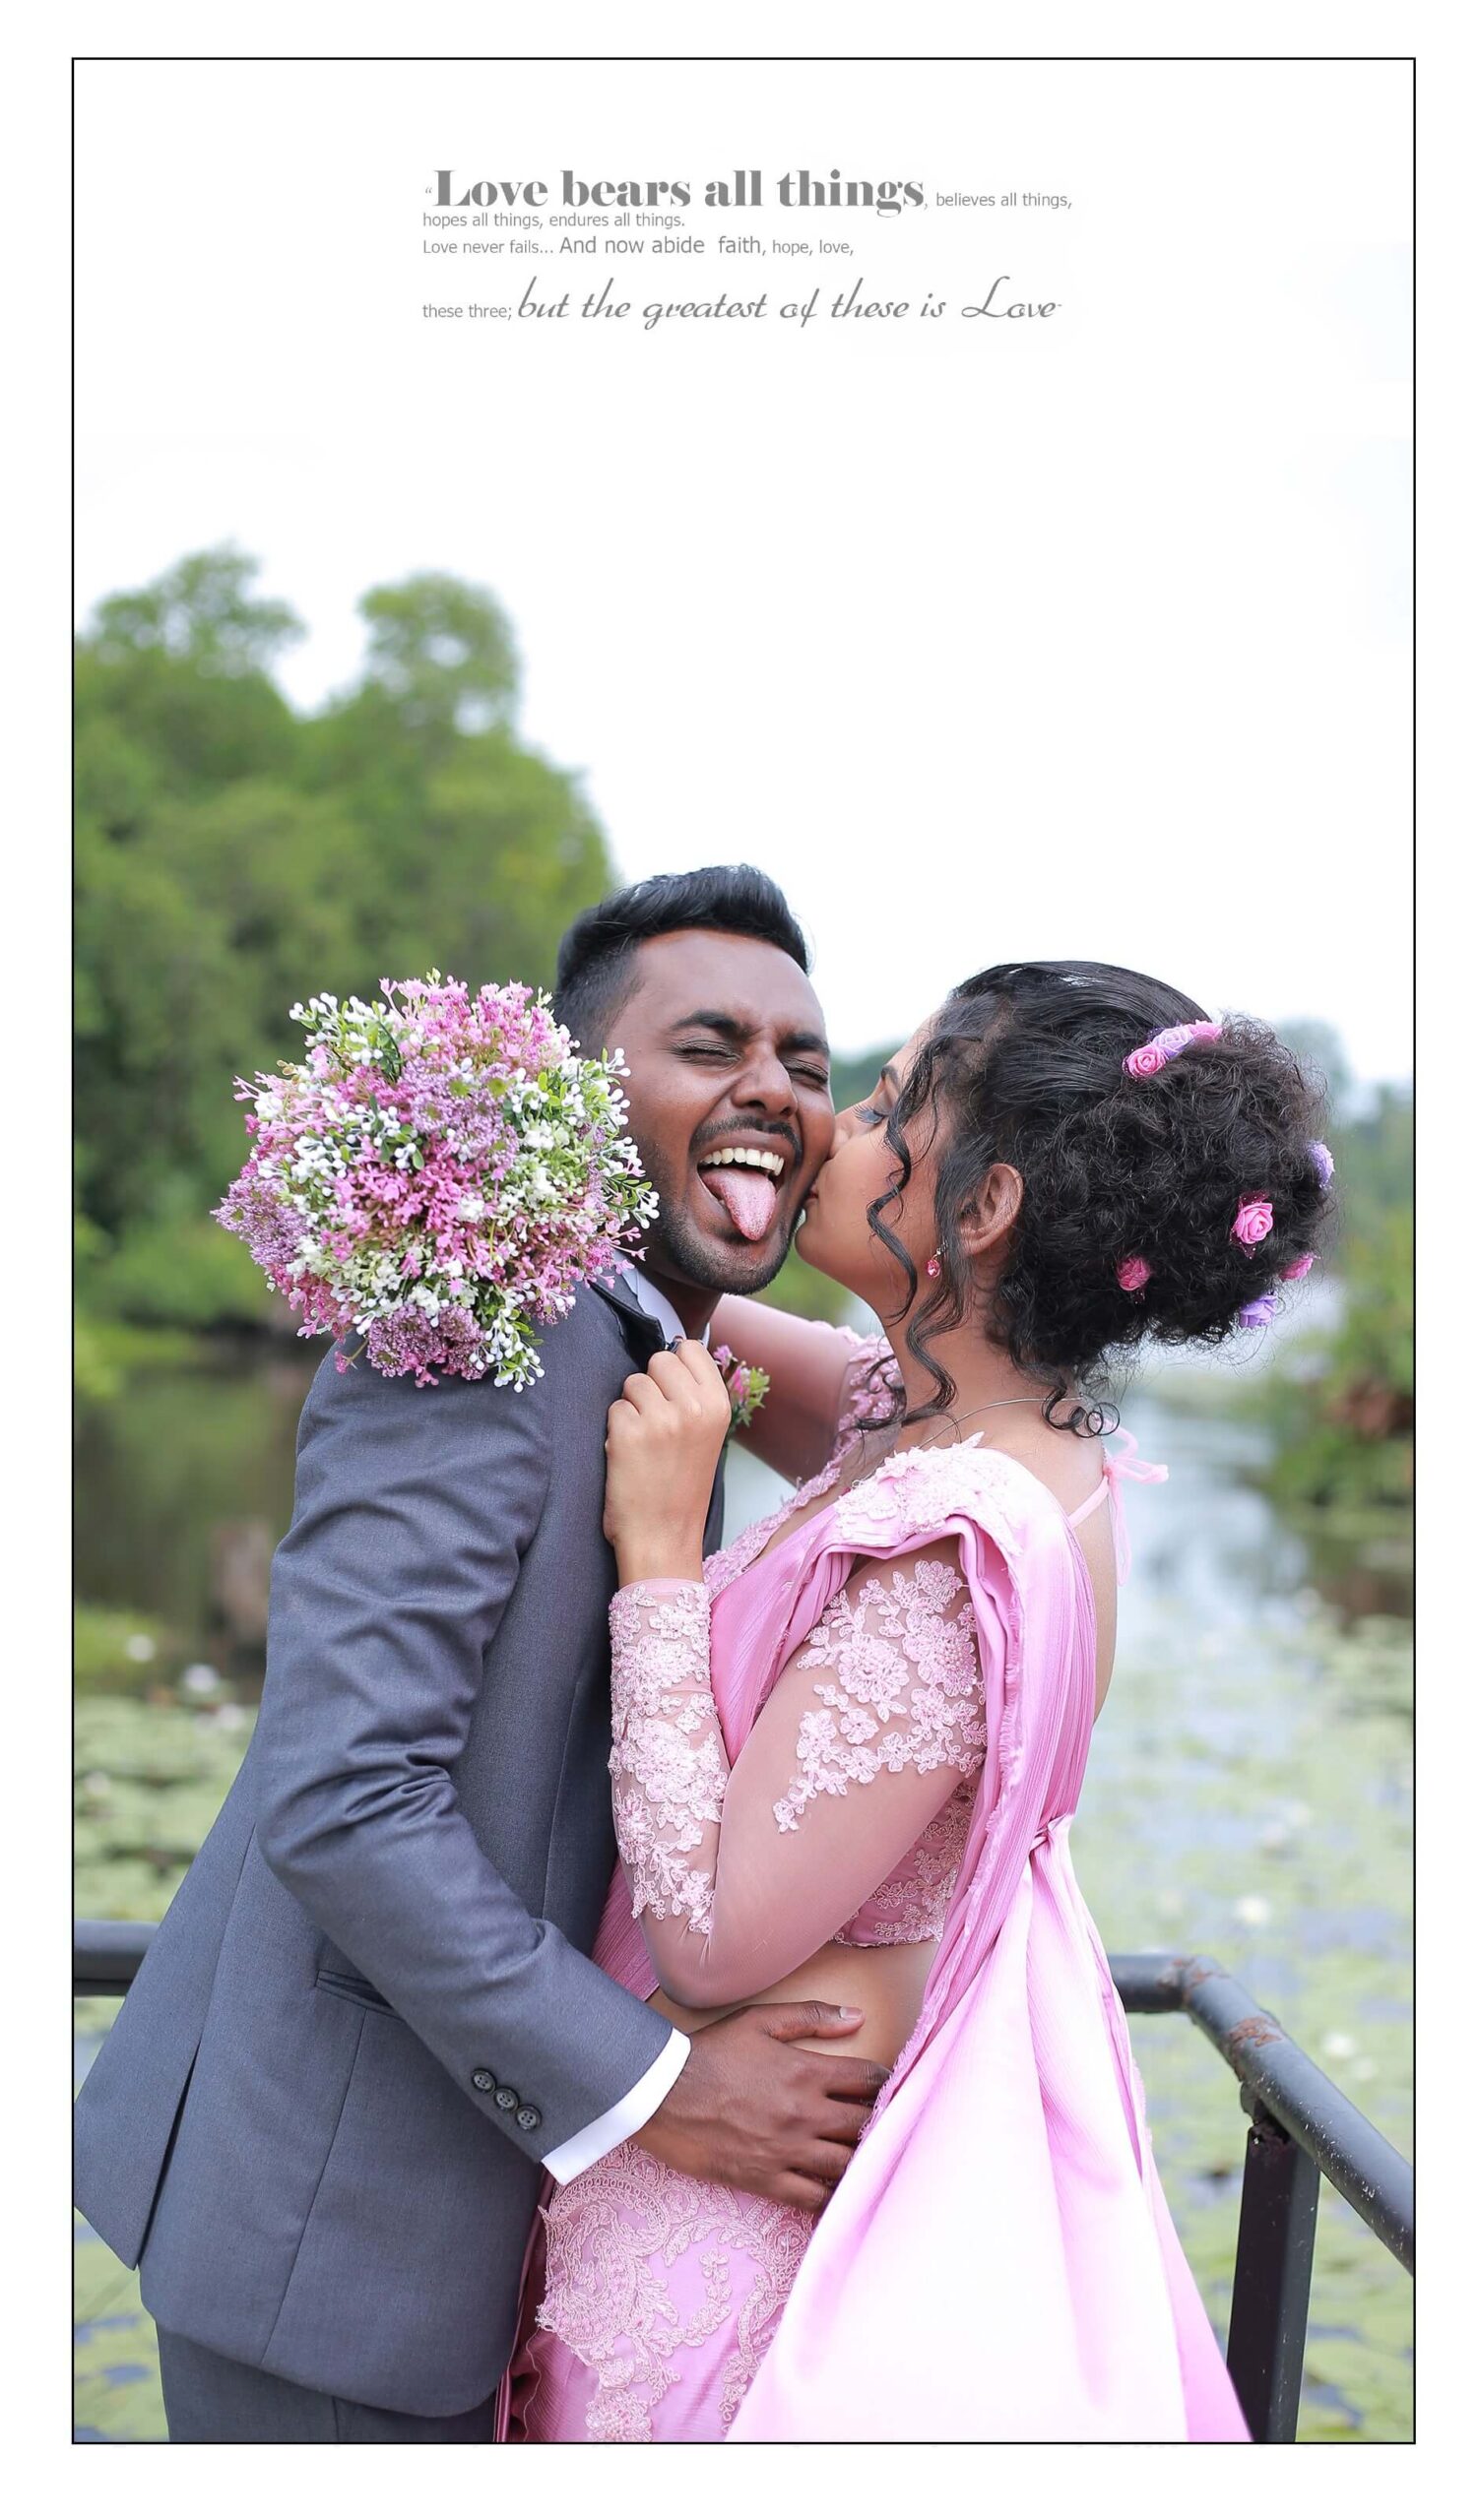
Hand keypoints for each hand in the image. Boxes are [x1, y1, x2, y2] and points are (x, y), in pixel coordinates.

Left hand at [604, 1340, 732, 1583]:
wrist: (664, 1539)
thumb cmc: (681, 1489)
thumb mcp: (706, 1436)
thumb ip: (694, 1398)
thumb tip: (672, 1353)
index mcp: (718, 1406)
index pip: (691, 1348)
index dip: (674, 1365)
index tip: (671, 1390)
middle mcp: (694, 1408)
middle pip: (659, 1359)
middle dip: (650, 1384)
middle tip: (656, 1422)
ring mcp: (661, 1419)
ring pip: (632, 1383)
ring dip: (631, 1408)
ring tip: (643, 1443)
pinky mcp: (629, 1433)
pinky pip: (614, 1409)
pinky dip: (615, 1430)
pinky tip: (628, 1457)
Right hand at [632, 2002, 889, 2212]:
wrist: (663, 2094)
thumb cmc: (711, 2052)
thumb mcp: (759, 2020)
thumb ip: (811, 2017)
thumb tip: (858, 2016)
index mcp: (807, 2072)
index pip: (869, 2080)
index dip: (884, 2082)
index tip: (884, 2086)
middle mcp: (805, 2114)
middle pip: (864, 2125)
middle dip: (877, 2122)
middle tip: (878, 2123)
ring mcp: (787, 2151)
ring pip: (846, 2165)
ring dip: (859, 2159)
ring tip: (861, 2155)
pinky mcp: (767, 2180)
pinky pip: (813, 2198)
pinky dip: (830, 2197)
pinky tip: (836, 2191)